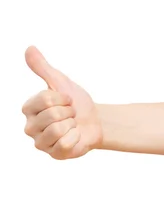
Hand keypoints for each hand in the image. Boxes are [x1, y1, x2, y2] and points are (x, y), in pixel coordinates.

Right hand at [22, 45, 102, 159]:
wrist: (95, 120)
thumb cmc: (76, 101)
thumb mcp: (60, 81)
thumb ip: (42, 67)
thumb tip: (29, 48)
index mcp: (29, 108)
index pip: (44, 99)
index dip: (62, 97)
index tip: (66, 99)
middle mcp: (30, 127)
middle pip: (52, 114)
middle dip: (68, 111)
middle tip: (70, 114)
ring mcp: (40, 143)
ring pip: (57, 130)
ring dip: (72, 124)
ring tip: (71, 125)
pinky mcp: (54, 155)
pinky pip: (65, 143)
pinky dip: (76, 137)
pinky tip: (75, 136)